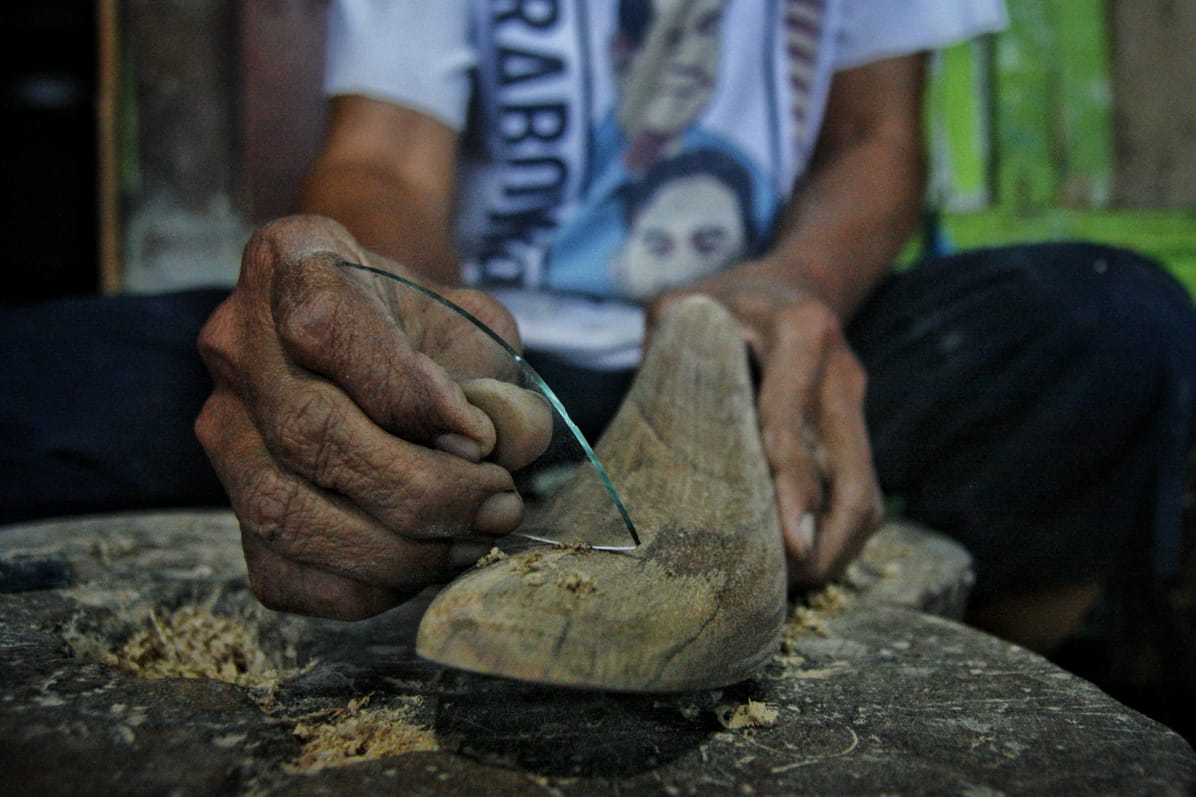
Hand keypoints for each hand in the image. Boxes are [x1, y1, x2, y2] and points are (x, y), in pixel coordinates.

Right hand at [196, 215, 551, 618]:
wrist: (382, 346)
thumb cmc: (429, 333)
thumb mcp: (477, 328)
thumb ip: (499, 382)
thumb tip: (503, 447)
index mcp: (292, 261)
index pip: (322, 326)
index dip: (406, 393)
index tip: (479, 435)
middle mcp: (236, 342)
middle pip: (307, 431)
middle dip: (420, 487)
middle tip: (497, 502)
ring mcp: (224, 428)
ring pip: (285, 511)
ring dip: (397, 547)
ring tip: (470, 536)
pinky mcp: (231, 506)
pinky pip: (282, 572)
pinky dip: (365, 587)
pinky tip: (422, 563)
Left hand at [647, 262, 882, 587]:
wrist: (794, 283)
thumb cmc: (725, 301)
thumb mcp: (685, 304)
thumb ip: (665, 347)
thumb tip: (646, 423)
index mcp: (799, 334)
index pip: (790, 424)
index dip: (790, 489)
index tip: (787, 544)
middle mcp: (840, 369)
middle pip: (848, 474)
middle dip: (825, 540)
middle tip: (787, 585)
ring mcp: (855, 401)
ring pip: (865, 492)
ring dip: (838, 547)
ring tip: (795, 586)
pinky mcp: (857, 427)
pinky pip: (862, 491)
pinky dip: (839, 533)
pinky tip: (806, 561)